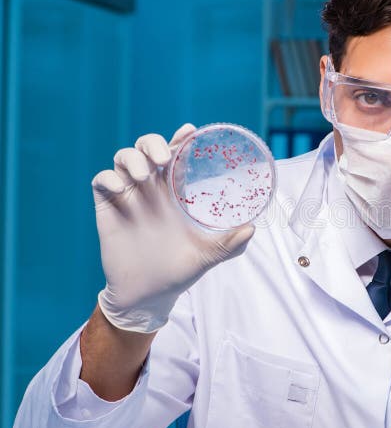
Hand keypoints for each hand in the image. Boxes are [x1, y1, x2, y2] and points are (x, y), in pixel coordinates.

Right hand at [92, 124, 254, 332]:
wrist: (148, 295)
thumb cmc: (177, 273)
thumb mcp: (207, 256)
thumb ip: (229, 244)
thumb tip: (251, 229)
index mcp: (174, 194)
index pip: (176, 155)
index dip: (180, 139)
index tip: (189, 131)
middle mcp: (151, 190)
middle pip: (146, 148)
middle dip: (153, 143)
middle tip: (163, 158)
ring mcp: (128, 197)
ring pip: (123, 158)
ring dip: (132, 158)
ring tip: (144, 176)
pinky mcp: (108, 209)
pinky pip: (101, 181)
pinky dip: (109, 178)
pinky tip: (121, 189)